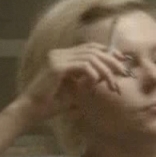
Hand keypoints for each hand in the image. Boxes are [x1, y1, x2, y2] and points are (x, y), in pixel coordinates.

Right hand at [17, 43, 131, 122]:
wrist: (32, 110)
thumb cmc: (52, 102)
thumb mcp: (76, 88)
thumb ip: (89, 79)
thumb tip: (106, 76)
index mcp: (63, 56)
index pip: (90, 47)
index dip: (108, 51)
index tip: (122, 60)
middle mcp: (59, 53)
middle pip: (93, 50)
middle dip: (111, 61)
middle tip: (123, 73)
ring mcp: (56, 58)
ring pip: (91, 58)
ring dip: (105, 71)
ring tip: (112, 84)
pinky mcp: (56, 67)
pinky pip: (83, 66)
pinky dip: (93, 74)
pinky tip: (95, 84)